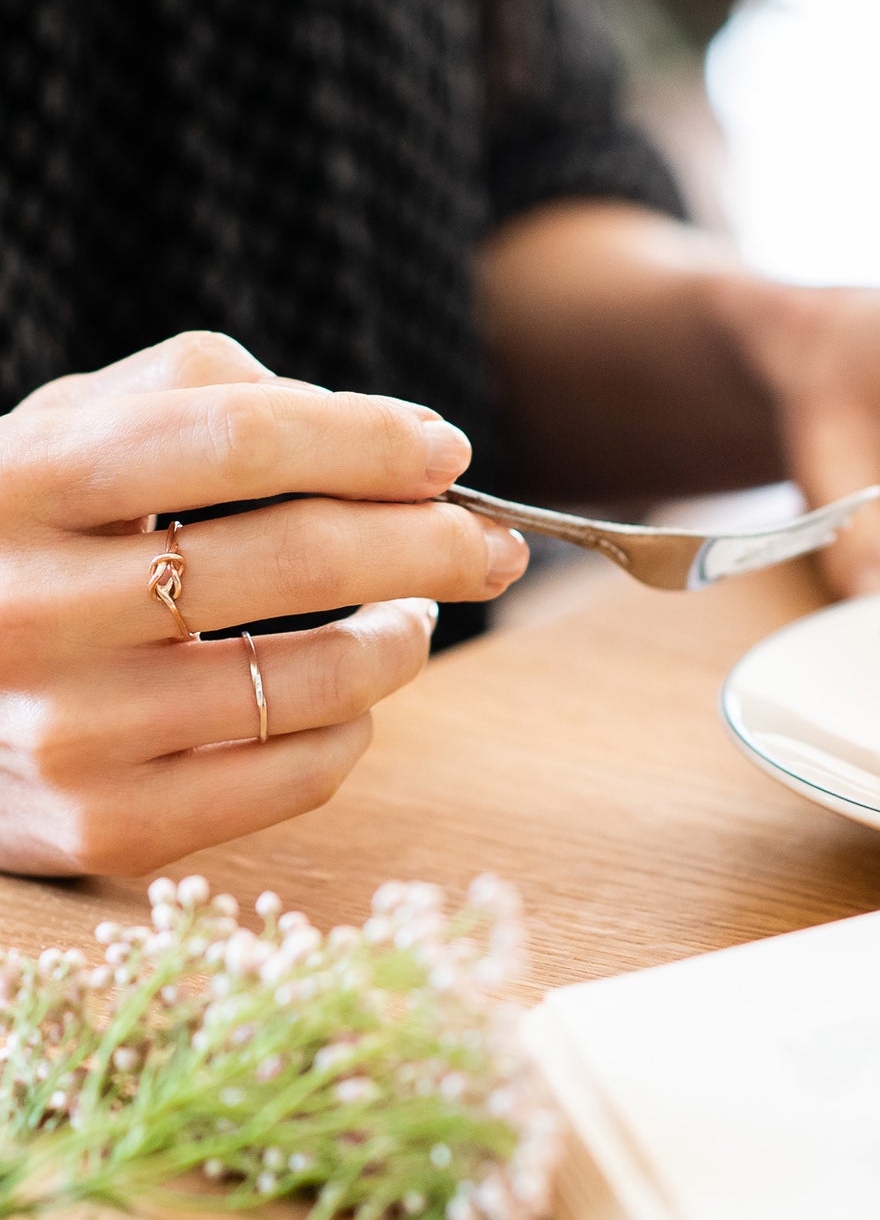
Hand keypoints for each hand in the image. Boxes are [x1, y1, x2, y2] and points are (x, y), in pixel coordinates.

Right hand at [0, 332, 526, 876]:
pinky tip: (348, 694)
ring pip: (322, 678)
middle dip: (437, 543)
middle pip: (301, 559)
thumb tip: (390, 438)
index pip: (239, 440)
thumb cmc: (22, 544)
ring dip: (407, 638)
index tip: (447, 454)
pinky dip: (358, 725)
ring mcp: (68, 733)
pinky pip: (301, 773)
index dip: (370, 442)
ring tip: (414, 613)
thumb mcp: (70, 435)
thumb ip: (206, 394)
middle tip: (493, 545)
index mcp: (21, 481)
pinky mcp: (107, 825)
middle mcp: (30, 609)